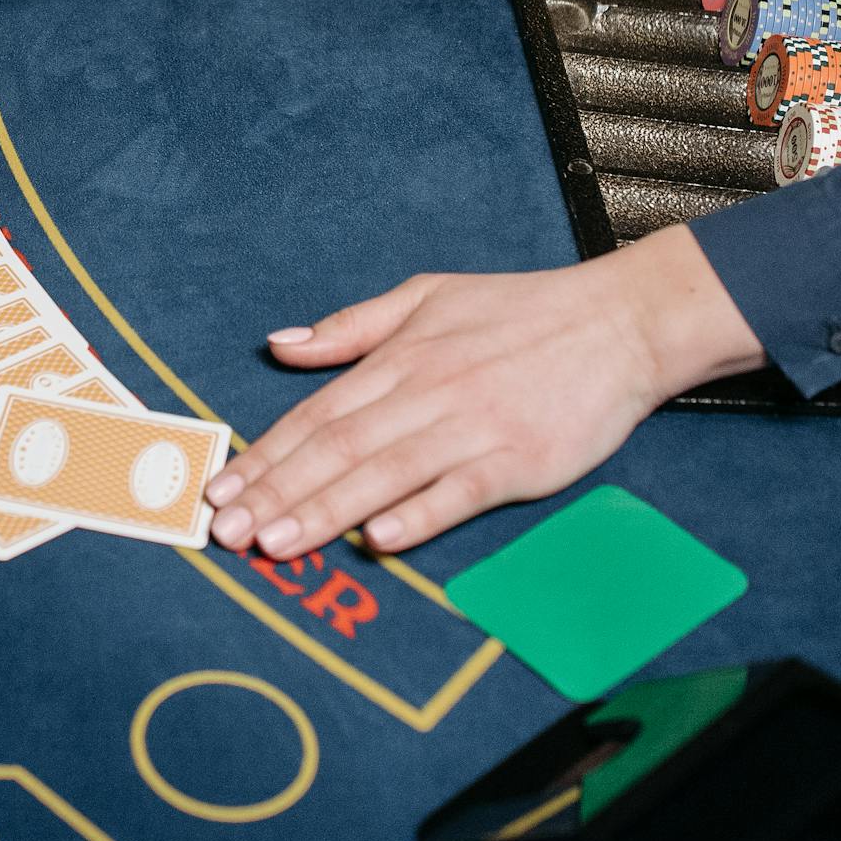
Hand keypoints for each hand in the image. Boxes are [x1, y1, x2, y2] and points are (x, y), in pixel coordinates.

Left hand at [205, 225, 765, 558]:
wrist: (620, 322)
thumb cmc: (520, 310)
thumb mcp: (427, 295)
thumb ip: (350, 327)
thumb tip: (279, 346)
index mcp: (401, 358)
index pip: (317, 415)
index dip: (266, 455)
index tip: (221, 489)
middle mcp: (427, 393)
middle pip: (337, 450)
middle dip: (275, 493)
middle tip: (226, 532)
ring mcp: (473, 429)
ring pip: (384, 475)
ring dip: (325, 512)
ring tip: (274, 545)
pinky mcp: (519, 461)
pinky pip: (460, 493)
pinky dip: (419, 514)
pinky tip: (380, 539)